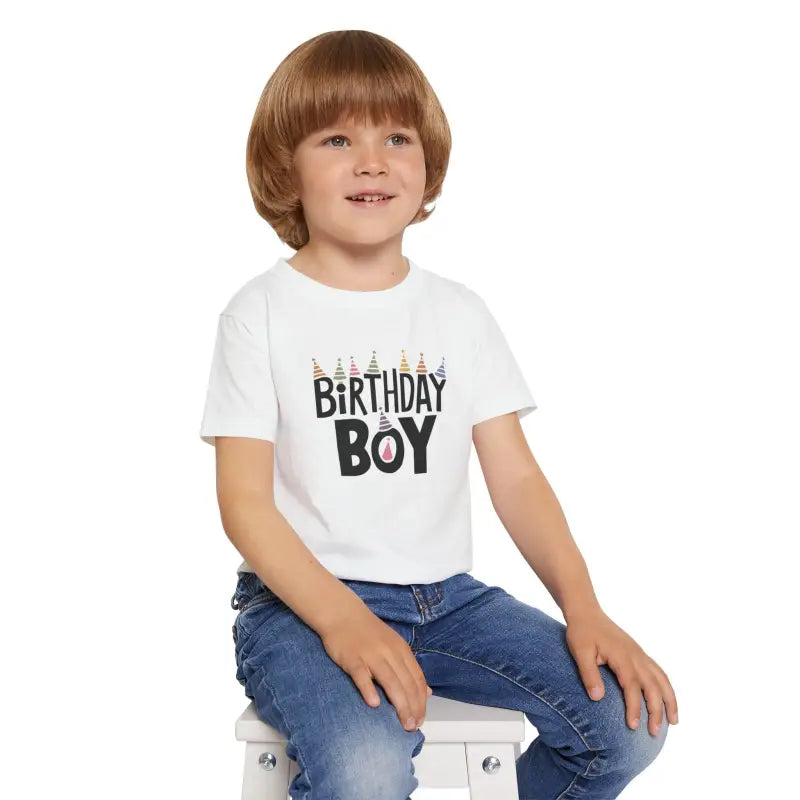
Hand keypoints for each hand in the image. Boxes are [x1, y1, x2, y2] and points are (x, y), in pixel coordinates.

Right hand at [320, 608, 432, 730]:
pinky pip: (362, 676)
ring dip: (400, 704)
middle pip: (407, 683)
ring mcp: (371, 655)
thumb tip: (427, 692)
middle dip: (413, 707)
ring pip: (390, 682)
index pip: (417, 679)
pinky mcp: (352, 658)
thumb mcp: (394, 645)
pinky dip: (369, 690)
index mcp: (401, 650)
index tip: (421, 719)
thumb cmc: (368, 632)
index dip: (422, 701)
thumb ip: (409, 668)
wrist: (342, 613)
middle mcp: (390, 652)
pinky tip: (374, 704)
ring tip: (404, 723)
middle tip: (414, 727)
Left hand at [564, 606, 678, 735]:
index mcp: (622, 656)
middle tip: (654, 732)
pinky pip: (659, 672)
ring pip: (661, 679)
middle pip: (652, 686)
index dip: (634, 707)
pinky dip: (666, 687)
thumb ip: (589, 674)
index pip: (632, 686)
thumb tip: (597, 698)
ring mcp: (640, 654)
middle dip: (656, 710)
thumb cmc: (582, 632)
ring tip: (674, 721)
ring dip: (669, 700)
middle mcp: (635, 656)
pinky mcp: (639, 654)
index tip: (633, 726)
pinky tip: (666, 699)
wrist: (586, 612)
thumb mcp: (580, 652)